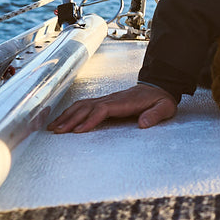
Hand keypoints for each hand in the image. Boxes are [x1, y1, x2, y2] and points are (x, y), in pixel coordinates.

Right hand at [48, 82, 177, 132]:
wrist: (159, 87)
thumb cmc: (161, 100)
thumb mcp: (165, 108)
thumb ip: (155, 115)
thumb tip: (143, 123)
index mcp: (125, 102)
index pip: (103, 109)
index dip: (90, 120)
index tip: (79, 131)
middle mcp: (113, 98)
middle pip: (87, 107)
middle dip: (71, 119)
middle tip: (57, 132)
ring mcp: (107, 98)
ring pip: (83, 105)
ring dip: (67, 115)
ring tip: (53, 127)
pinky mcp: (105, 101)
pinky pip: (85, 105)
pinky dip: (72, 111)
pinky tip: (63, 119)